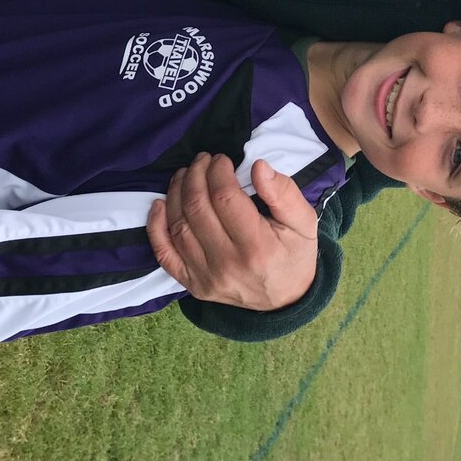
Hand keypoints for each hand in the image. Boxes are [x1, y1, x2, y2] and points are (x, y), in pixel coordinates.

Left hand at [147, 153, 318, 310]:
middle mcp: (227, 264)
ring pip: (178, 226)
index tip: (221, 159)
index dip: (218, 171)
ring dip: (176, 193)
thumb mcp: (304, 222)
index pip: (225, 198)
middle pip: (198, 208)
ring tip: (185, 174)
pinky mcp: (193, 284)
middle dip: (196, 175)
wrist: (286, 301)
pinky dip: (155, 228)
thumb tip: (257, 167)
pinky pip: (164, 255)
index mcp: (257, 246)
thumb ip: (284, 193)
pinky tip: (159, 204)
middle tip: (202, 160)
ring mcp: (206, 277)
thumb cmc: (295, 255)